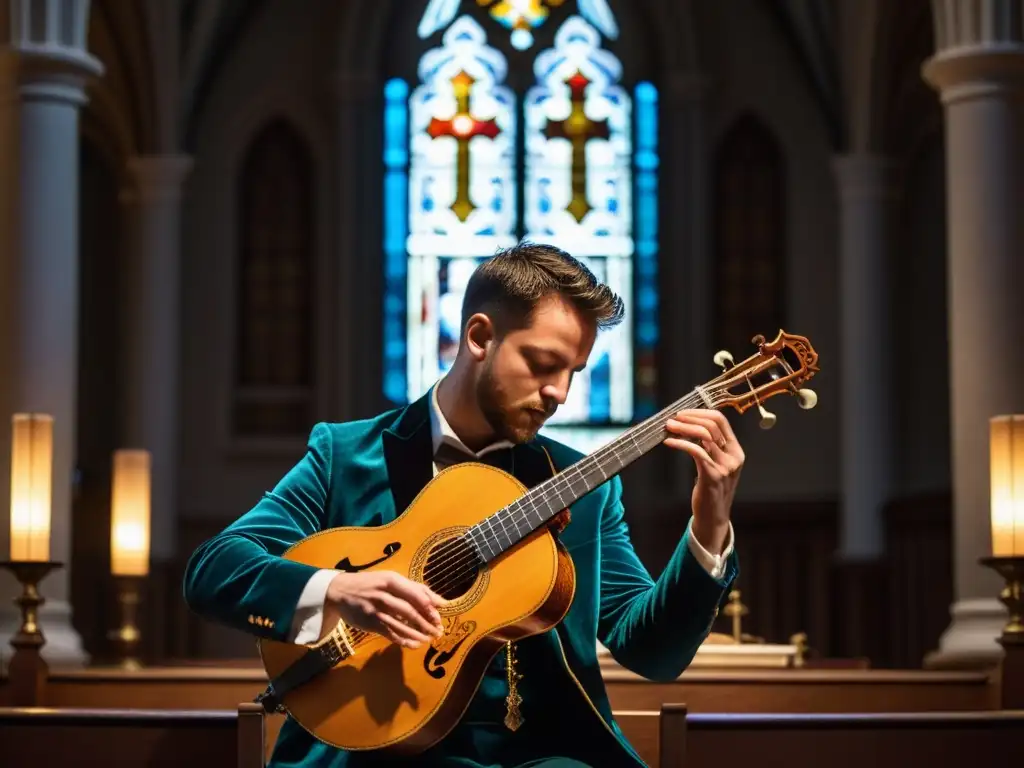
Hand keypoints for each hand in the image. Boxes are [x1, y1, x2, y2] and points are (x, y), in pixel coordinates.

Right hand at [325, 571, 444, 648]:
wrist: (340, 591)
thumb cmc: (372, 584)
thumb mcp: (391, 579)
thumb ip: (415, 588)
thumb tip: (441, 602)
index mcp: (391, 580)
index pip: (415, 593)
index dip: (429, 606)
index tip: (440, 616)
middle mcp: (383, 594)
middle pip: (409, 610)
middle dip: (426, 622)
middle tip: (438, 631)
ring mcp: (375, 610)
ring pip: (400, 624)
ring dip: (417, 634)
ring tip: (429, 639)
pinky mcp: (370, 623)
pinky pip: (390, 633)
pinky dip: (404, 640)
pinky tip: (415, 644)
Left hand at [663, 409, 743, 548]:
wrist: (714, 516)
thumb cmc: (711, 489)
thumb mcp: (716, 464)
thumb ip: (709, 447)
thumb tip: (689, 426)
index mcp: (736, 450)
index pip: (721, 420)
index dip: (700, 413)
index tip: (683, 413)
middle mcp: (734, 456)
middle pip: (712, 425)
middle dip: (689, 418)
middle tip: (672, 419)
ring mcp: (725, 466)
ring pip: (703, 435)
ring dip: (683, 428)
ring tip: (668, 427)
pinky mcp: (712, 475)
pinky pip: (695, 451)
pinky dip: (680, 443)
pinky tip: (669, 442)